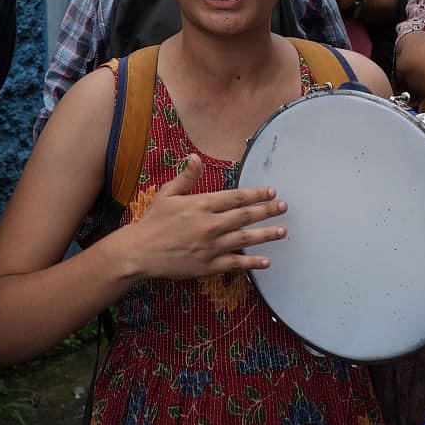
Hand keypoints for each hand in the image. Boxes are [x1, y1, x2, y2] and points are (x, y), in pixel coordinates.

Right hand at [124, 154, 287, 278]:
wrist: (141, 251)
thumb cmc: (154, 220)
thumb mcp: (168, 193)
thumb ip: (186, 177)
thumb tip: (196, 158)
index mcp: (201, 204)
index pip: (235, 197)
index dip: (255, 194)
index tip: (270, 191)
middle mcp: (210, 224)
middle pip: (245, 216)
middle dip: (266, 211)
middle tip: (283, 207)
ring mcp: (211, 247)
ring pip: (244, 239)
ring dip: (265, 235)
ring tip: (282, 231)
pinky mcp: (209, 266)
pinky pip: (235, 264)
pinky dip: (252, 262)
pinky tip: (266, 261)